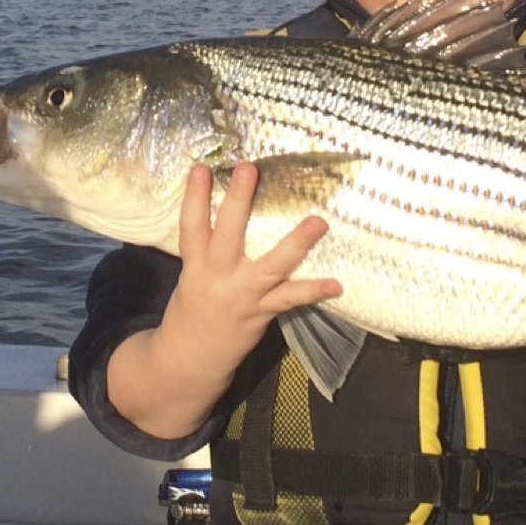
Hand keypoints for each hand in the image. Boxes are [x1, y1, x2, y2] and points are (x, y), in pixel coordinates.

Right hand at [151, 162, 341, 377]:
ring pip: (270, 265)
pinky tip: (336, 285)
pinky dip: (313, 291)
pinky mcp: (261, 312)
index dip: (194, 196)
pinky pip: (291, 299)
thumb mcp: (194, 274)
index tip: (201, 167)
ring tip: (319, 222)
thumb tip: (231, 209)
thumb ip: (210, 247)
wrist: (189, 357)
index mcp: (196, 264)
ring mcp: (242, 293)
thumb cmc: (196, 306)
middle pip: (227, 233)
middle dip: (237, 200)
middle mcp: (217, 275)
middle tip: (249, 168)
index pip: (192, 225)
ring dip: (296, 243)